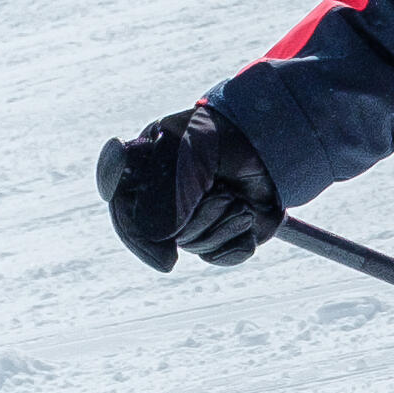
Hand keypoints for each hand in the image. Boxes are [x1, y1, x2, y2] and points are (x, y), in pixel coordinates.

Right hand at [98, 105, 280, 273]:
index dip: (136, 235)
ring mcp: (191, 219)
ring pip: (195, 245)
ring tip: (236, 197)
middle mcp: (163, 200)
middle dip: (199, 218)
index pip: (122, 207)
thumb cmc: (223, 137)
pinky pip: (220, 256)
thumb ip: (167, 195)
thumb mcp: (188, 155)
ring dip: (223, 223)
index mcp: (143, 171)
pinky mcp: (219, 234)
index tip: (163, 254)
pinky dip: (238, 239)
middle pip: (163, 235)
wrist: (271, 140)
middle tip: (223, 191)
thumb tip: (161, 238)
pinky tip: (248, 216)